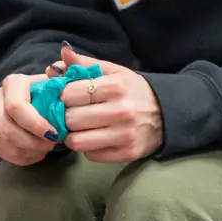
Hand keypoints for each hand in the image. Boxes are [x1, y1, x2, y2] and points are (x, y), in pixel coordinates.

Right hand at [0, 70, 60, 165]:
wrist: (30, 101)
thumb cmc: (47, 93)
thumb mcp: (56, 82)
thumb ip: (61, 75)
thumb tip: (57, 69)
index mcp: (13, 83)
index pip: (16, 106)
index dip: (35, 124)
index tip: (54, 133)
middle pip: (9, 129)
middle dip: (34, 142)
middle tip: (52, 143)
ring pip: (6, 143)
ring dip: (30, 150)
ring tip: (46, 147)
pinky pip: (4, 153)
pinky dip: (23, 157)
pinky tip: (37, 152)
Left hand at [51, 44, 163, 163]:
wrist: (167, 114)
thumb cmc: (134, 91)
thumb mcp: (113, 72)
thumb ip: (83, 64)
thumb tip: (54, 66)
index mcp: (116, 86)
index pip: (69, 94)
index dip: (62, 96)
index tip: (65, 97)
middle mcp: (121, 111)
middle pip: (70, 119)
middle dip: (65, 116)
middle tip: (71, 113)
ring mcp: (125, 134)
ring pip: (76, 141)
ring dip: (73, 135)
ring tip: (80, 128)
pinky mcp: (127, 153)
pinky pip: (91, 155)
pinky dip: (88, 147)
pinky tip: (95, 137)